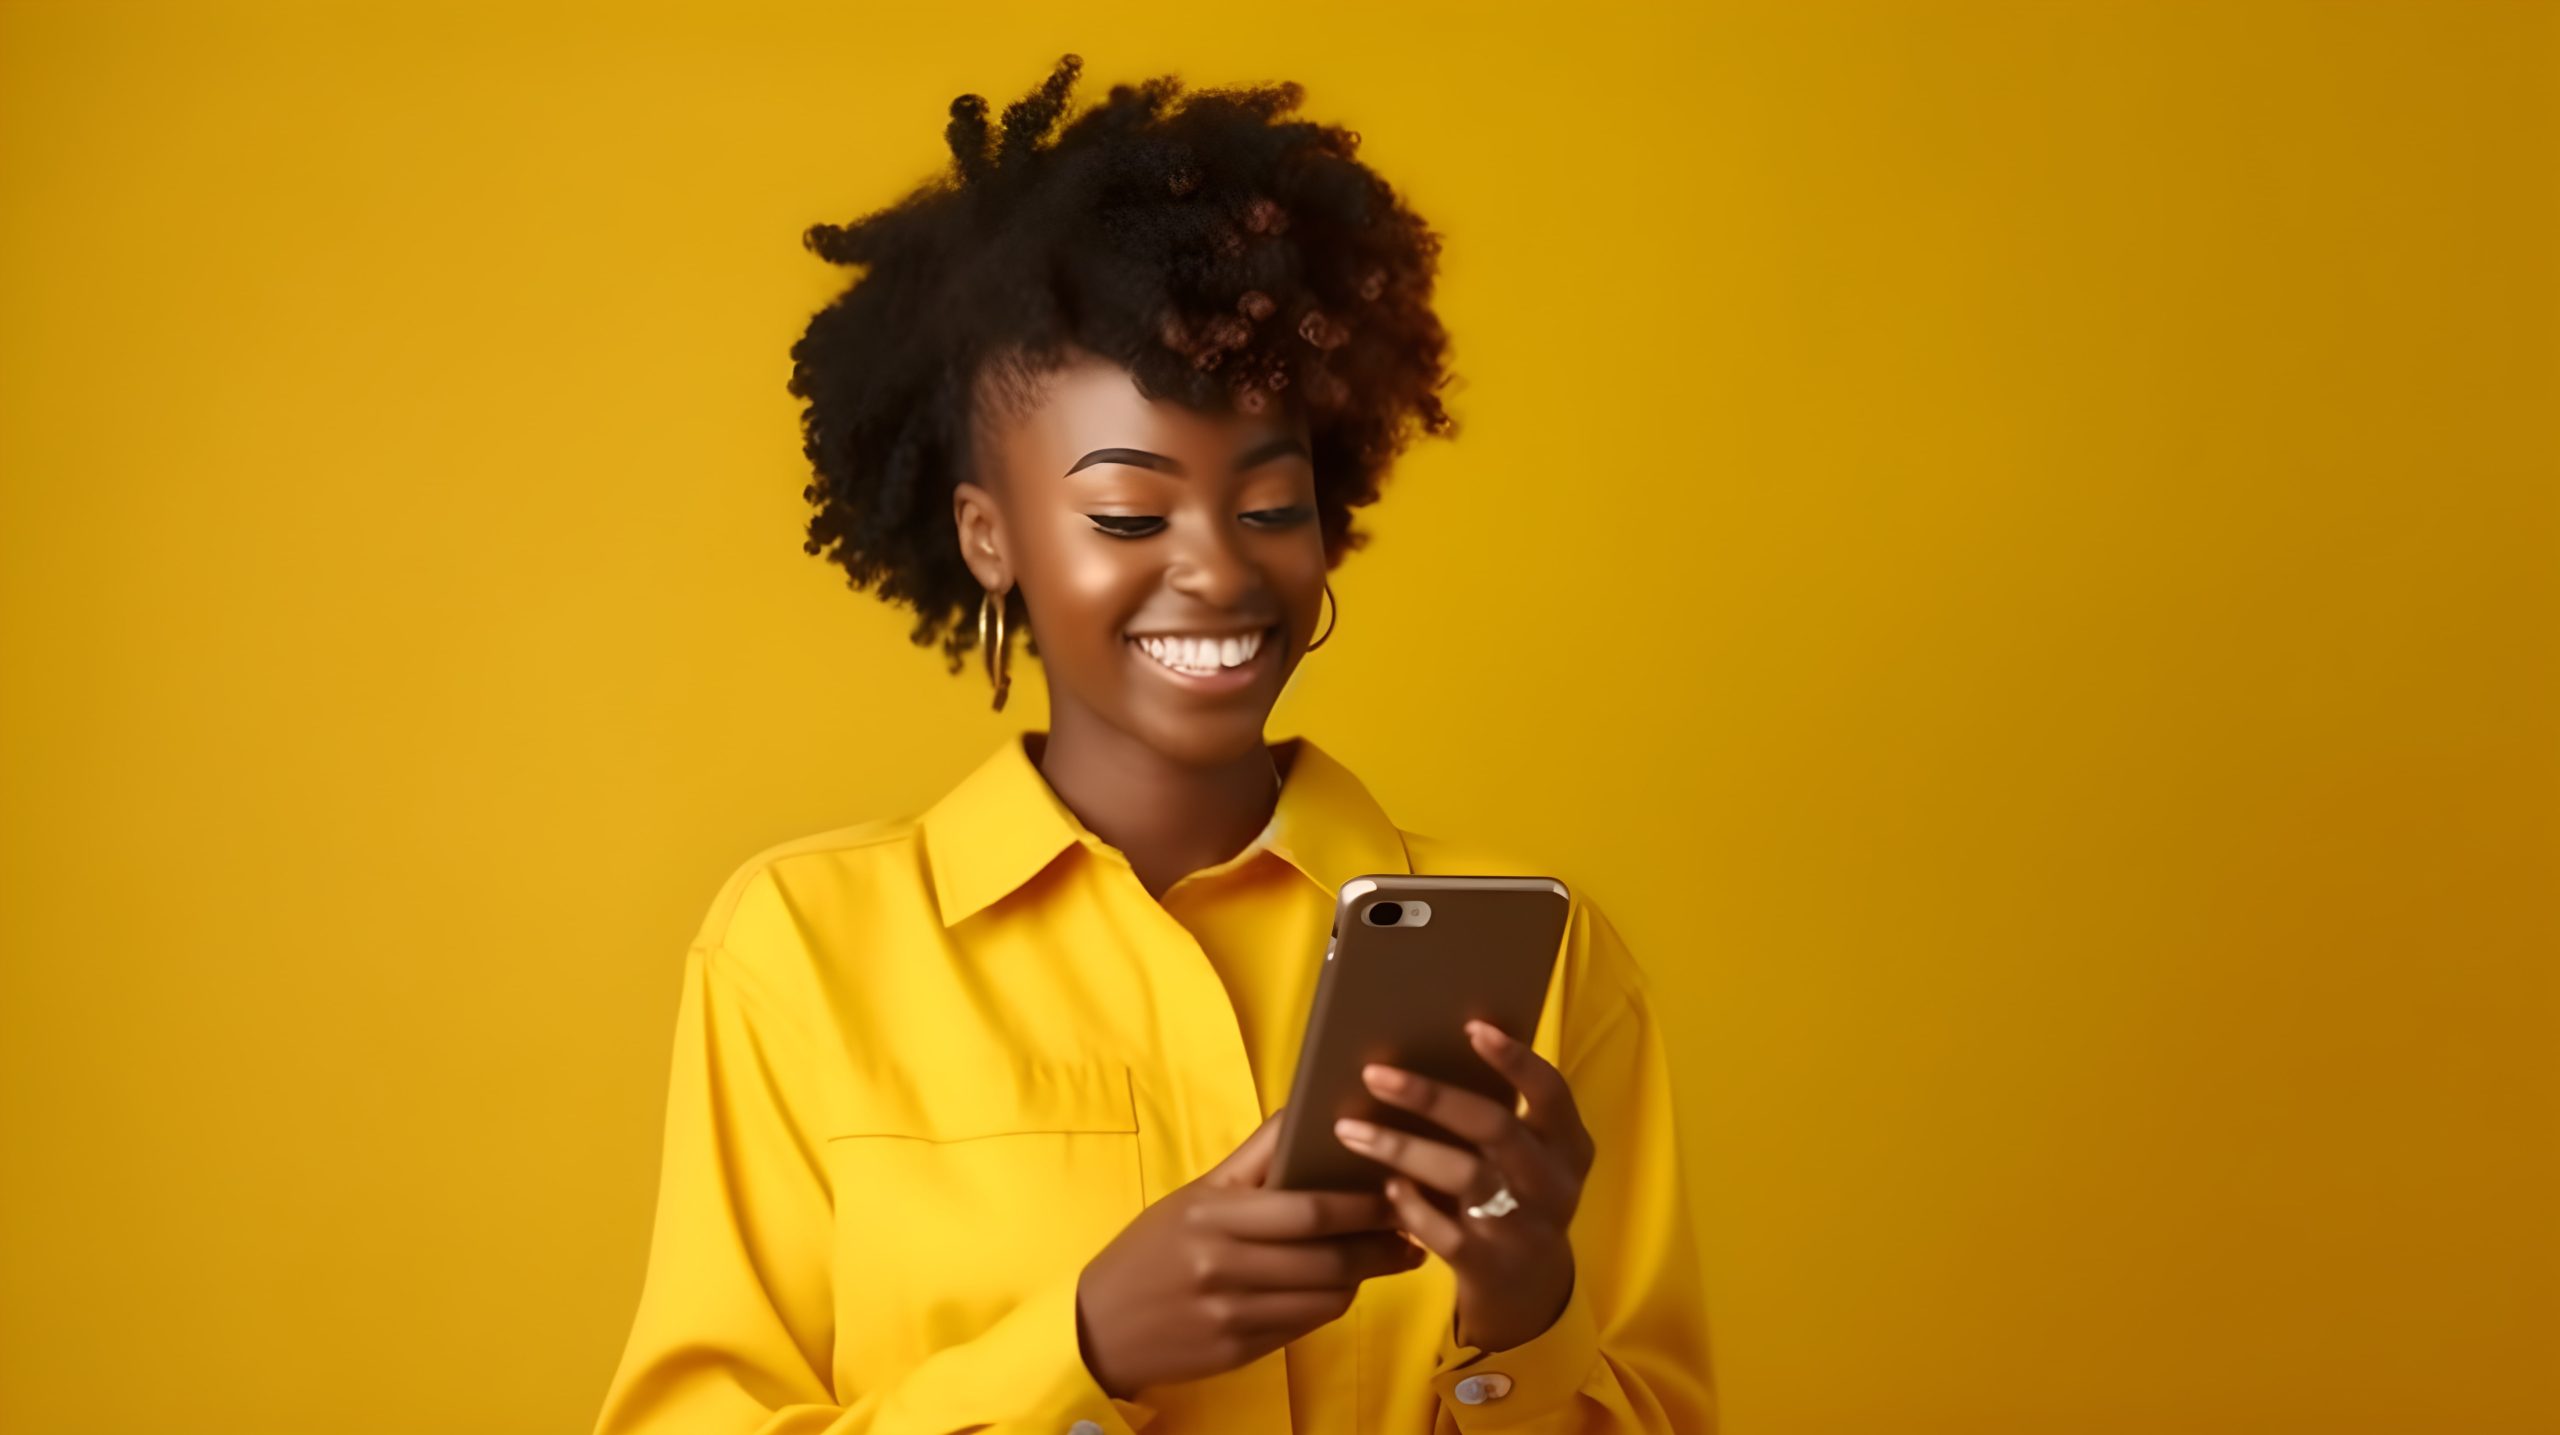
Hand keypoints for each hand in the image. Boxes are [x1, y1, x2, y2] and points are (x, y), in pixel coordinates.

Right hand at [1074, 1107, 1426, 1399]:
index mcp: (1213, 1216)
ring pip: (1327, 1297)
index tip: (1395, 1190)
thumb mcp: (1195, 1195)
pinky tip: (1342, 1286)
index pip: (1308, 1209)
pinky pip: (1307, 1324)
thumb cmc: (1153, 1249)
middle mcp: (1224, 1266)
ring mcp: (1234, 1314)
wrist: (1100, 1327)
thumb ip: (1254, 1159)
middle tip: (1411, 1230)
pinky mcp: (1241, 1350)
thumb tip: (1306, 1111)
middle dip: (1381, 1245)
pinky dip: (1332, 1303)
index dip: (1363, 1205)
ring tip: (1387, 1257)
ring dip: (1364, 1277)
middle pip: (1328, 1258)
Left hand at [1332, 1019, 1594, 1352]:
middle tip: (1374, 1074)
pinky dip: (1411, 1207)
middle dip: (1431, 1096)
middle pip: (1495, 1127)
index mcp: (1568, 1144)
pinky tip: (1384, 1188)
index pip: (1551, 1091)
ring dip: (1403, 1148)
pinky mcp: (1492, 1266)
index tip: (1470, 1026)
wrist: (1527, 1291)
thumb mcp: (1521, 1158)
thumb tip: (1416, 1055)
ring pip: (1465, 1176)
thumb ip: (1490, 1119)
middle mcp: (1554, 1183)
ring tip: (1351, 1130)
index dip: (1515, 1058)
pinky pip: (1446, 1232)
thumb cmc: (1510, 1197)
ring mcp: (1526, 1227)